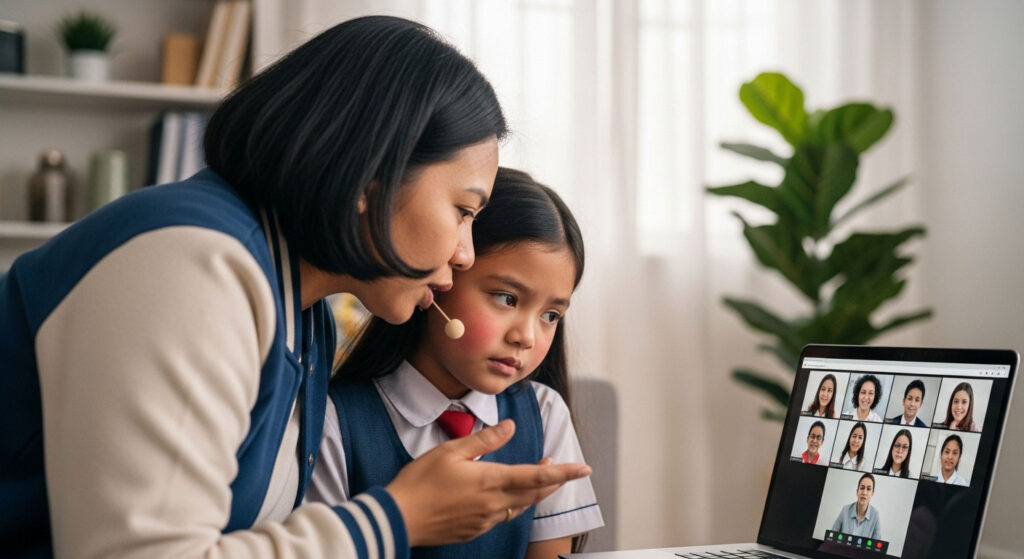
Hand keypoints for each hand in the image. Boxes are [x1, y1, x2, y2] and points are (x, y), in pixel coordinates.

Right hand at [386, 419, 591, 545]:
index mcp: (491, 481)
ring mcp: (484, 520)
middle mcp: (494, 504)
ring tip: (538, 479)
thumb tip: (510, 426)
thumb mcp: (451, 451)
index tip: (584, 468)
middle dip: (554, 482)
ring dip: (534, 493)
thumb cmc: (421, 482)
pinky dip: (512, 505)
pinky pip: (502, 517)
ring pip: (520, 506)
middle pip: (535, 494)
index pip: (537, 476)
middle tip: (565, 470)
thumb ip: (485, 439)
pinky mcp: (473, 531)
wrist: (399, 518)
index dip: (564, 472)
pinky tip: (505, 497)